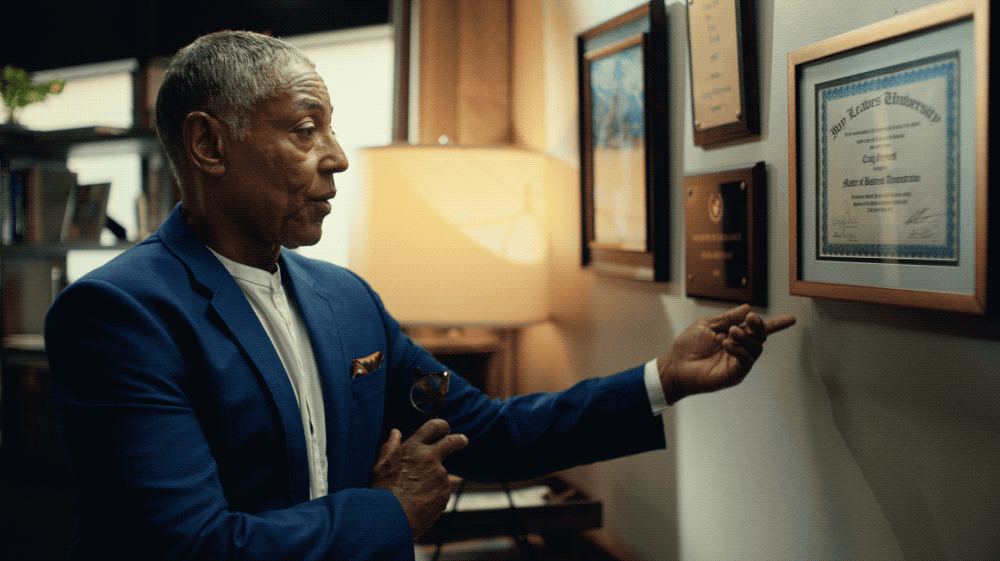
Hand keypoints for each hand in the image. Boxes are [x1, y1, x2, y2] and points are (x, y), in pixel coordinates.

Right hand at [370, 419, 468, 537]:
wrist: (389, 519)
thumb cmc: (380, 492)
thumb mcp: (380, 466)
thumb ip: (389, 447)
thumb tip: (395, 432)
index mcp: (413, 448)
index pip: (434, 427)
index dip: (442, 426)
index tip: (446, 430)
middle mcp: (429, 457)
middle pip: (452, 442)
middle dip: (459, 440)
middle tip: (463, 440)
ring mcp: (440, 475)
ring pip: (441, 473)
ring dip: (433, 480)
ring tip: (413, 495)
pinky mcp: (445, 492)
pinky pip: (441, 491)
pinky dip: (434, 495)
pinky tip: (419, 504)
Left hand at [658, 304, 795, 403]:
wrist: (676, 366)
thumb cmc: (688, 346)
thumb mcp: (708, 325)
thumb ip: (728, 317)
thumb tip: (747, 308)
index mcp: (733, 335)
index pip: (757, 329)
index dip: (776, 324)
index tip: (791, 319)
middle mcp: (739, 348)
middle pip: (760, 336)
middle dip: (759, 326)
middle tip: (750, 319)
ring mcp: (738, 362)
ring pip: (756, 348)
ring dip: (746, 337)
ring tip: (731, 333)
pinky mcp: (735, 374)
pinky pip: (746, 361)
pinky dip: (739, 350)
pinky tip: (727, 344)